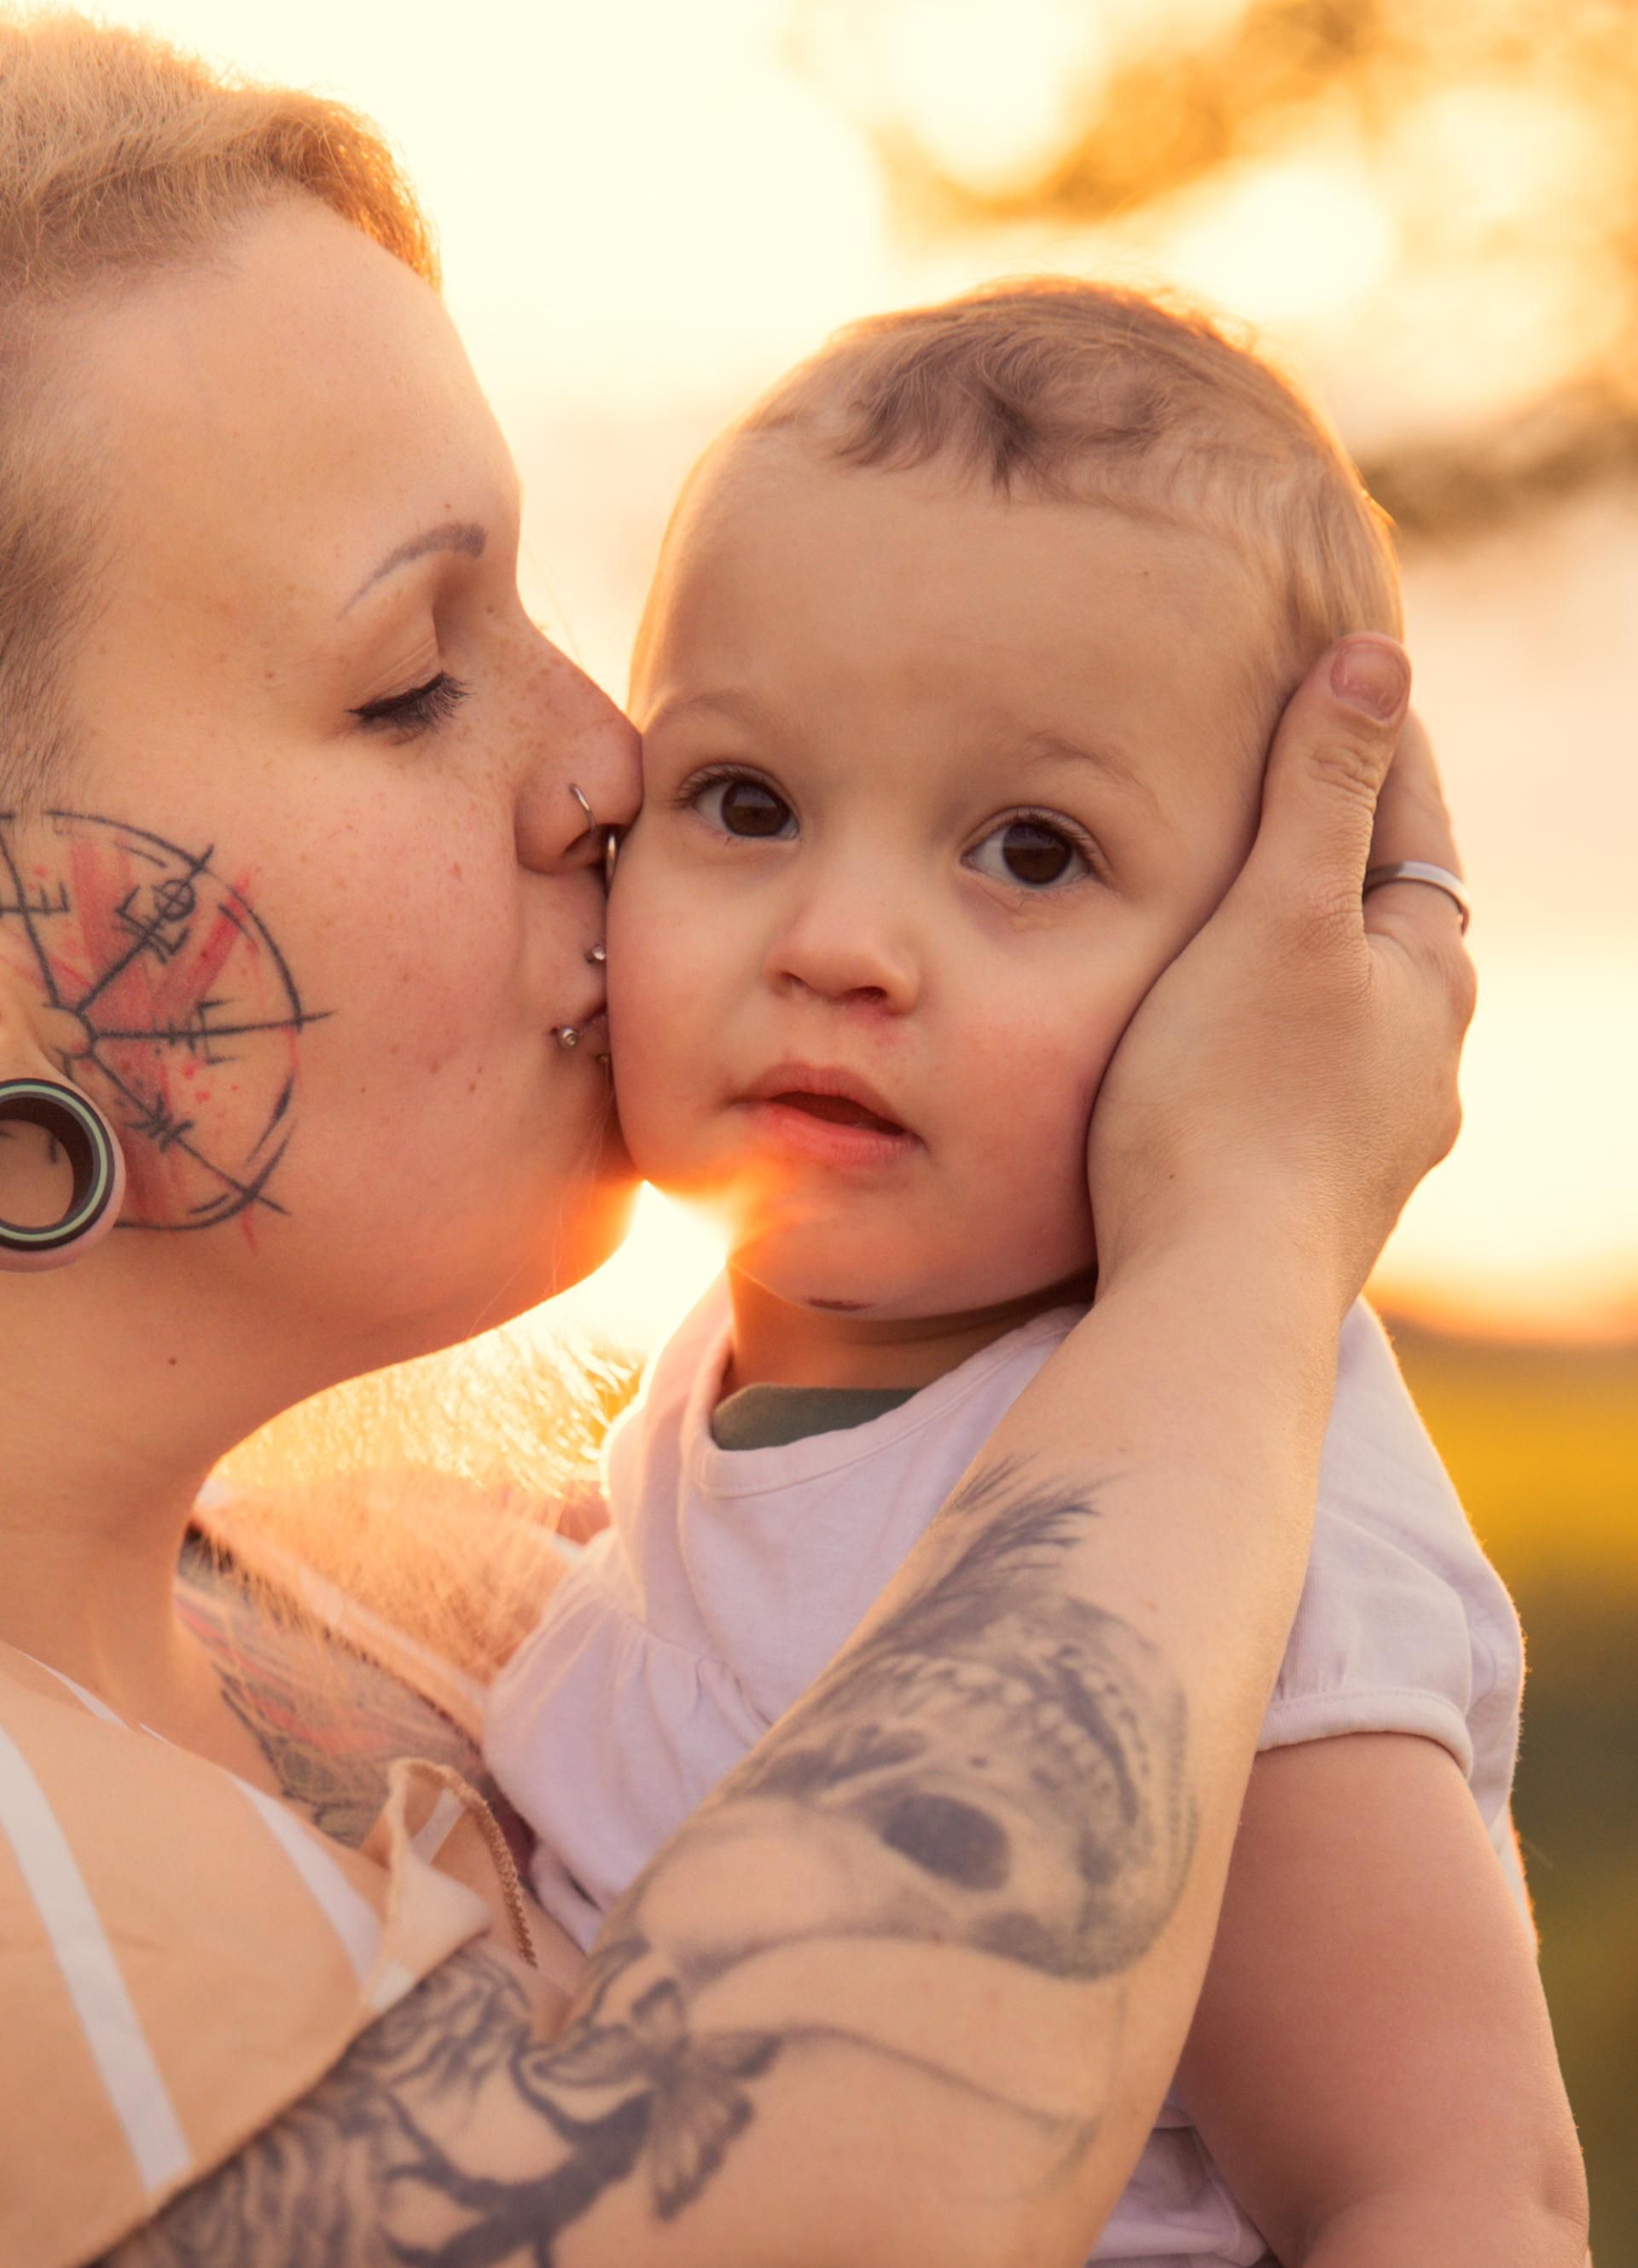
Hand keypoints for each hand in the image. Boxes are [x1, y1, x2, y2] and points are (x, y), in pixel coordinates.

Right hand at [1088, 636, 1474, 1317]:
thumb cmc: (1230, 1101)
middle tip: (1277, 786)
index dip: (1368, 743)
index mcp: (1427, 976)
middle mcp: (1423, 1059)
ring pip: (1345, 1009)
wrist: (1210, 1299)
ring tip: (1239, 918)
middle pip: (1383, 918)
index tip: (1337, 678)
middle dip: (1335, 853)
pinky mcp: (1316, 1198)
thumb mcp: (1278, 918)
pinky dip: (1273, 1035)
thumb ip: (1324, 791)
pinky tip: (1229, 1053)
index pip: (1408, 821)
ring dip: (1304, 956)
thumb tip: (1380, 658)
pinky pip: (1303, 1080)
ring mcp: (1375, 1138)